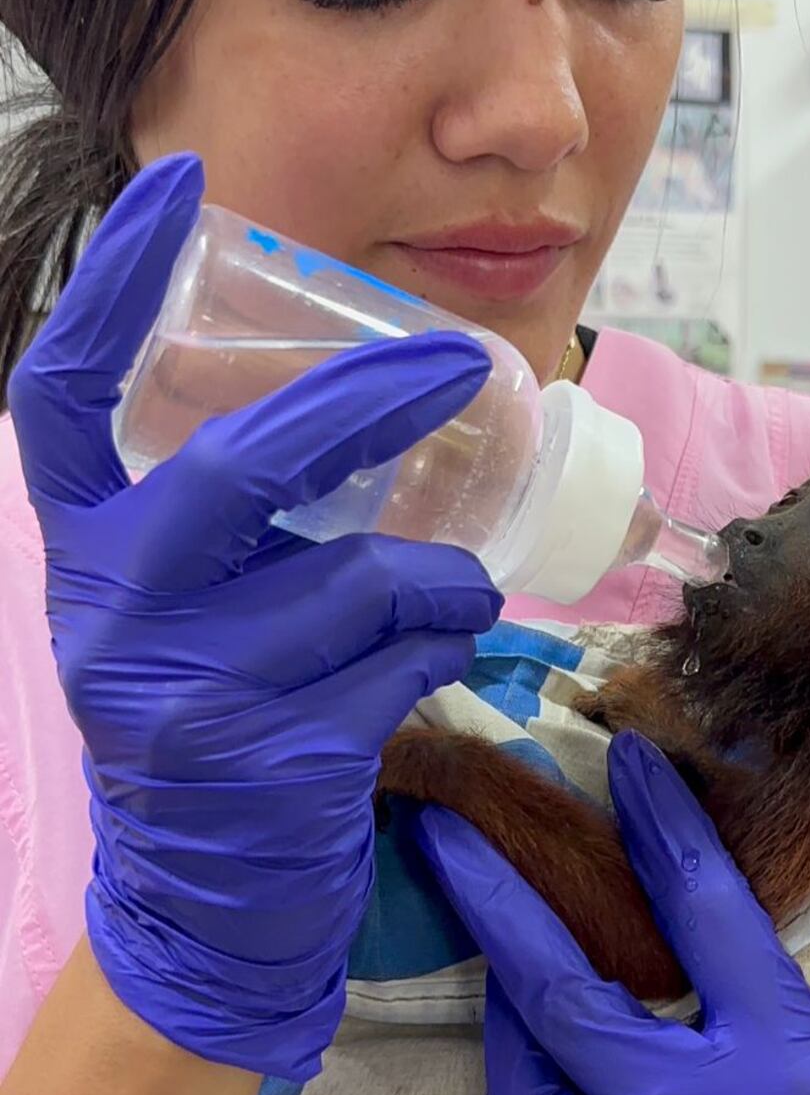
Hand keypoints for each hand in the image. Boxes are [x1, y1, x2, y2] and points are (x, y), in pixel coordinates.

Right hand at [9, 154, 501, 1079]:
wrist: (201, 903)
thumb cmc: (210, 726)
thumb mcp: (181, 613)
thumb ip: (228, 523)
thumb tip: (366, 411)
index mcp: (85, 554)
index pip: (65, 396)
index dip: (111, 288)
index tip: (174, 191)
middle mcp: (116, 612)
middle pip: (244, 464)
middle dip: (370, 403)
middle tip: (459, 364)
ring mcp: (191, 691)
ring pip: (367, 576)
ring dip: (443, 576)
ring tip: (454, 591)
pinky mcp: (278, 757)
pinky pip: (409, 658)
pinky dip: (448, 644)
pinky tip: (437, 658)